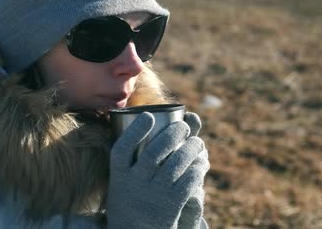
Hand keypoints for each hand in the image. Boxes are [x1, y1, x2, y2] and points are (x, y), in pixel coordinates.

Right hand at [107, 112, 205, 228]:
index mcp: (118, 177)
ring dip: (191, 148)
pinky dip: (197, 168)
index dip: (135, 131)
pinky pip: (188, 181)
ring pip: (176, 164)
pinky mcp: (171, 206)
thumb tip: (150, 123)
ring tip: (198, 142)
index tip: (148, 116)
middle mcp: (134, 184)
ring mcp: (153, 195)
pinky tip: (202, 163)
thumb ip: (133, 161)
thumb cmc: (132, 202)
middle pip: (154, 152)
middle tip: (184, 126)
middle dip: (173, 134)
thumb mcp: (122, 184)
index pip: (122, 149)